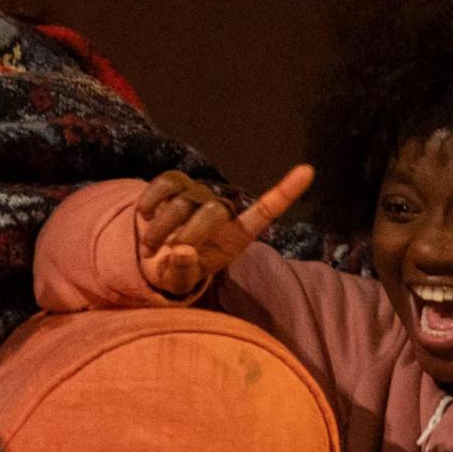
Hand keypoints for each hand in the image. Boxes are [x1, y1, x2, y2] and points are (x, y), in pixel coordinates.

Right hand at [132, 164, 312, 297]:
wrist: (154, 258)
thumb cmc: (180, 270)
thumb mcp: (183, 281)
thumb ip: (184, 272)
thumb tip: (182, 252)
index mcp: (237, 234)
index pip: (266, 209)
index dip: (286, 191)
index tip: (308, 170)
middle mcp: (221, 209)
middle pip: (213, 209)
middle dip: (190, 233)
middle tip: (172, 253)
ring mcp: (198, 193)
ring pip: (182, 202)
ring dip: (161, 229)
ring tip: (150, 249)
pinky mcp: (174, 184)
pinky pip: (164, 184)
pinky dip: (151, 200)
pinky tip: (144, 217)